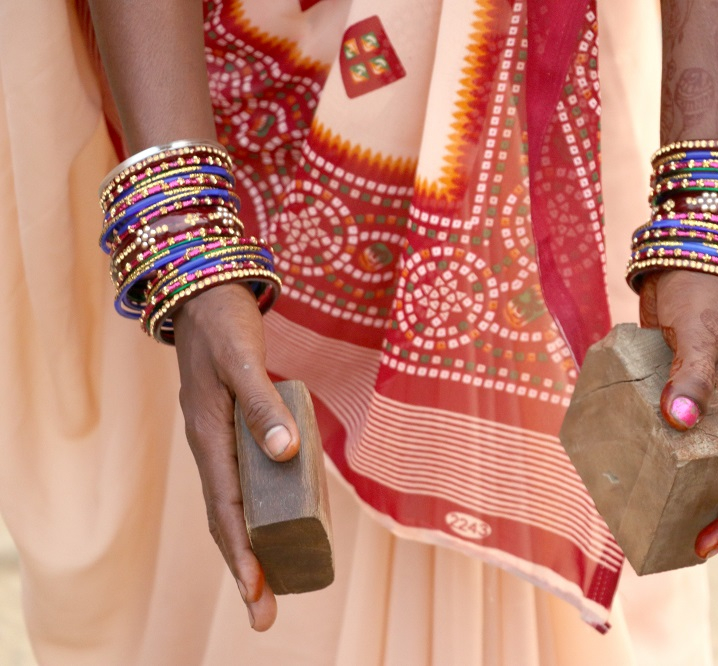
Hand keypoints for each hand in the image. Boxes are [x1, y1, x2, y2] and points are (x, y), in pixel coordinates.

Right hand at [173, 283, 300, 630]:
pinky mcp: (232, 432)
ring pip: (232, 507)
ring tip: (270, 585)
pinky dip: (254, 514)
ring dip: (250, 548)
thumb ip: (263, 406)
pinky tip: (276, 526)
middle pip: (226, 521)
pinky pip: (242, 484)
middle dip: (246, 568)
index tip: (259, 592)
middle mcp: (211, 448)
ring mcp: (219, 442)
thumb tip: (286, 454)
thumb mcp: (245, 361)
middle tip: (265, 614)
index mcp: (209, 437)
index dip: (242, 553)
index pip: (226, 510)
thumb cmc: (225, 326)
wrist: (205, 296)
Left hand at [638, 270, 717, 558]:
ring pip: (691, 467)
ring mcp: (696, 410)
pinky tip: (619, 465)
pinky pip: (664, 439)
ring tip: (638, 516)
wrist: (683, 266)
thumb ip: (691, 376)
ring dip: (673, 495)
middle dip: (700, 520)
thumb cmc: (697, 299)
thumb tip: (679, 420)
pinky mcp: (668, 397)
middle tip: (662, 541)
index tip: (702, 543)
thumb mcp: (697, 337)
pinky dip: (649, 457)